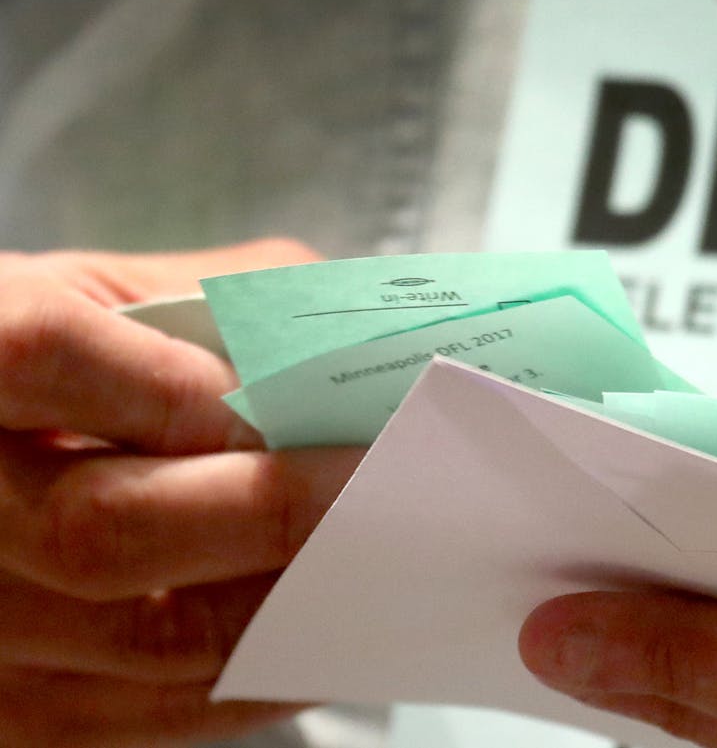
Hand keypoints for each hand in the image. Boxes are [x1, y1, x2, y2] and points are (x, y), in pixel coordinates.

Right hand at [0, 240, 364, 746]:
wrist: (9, 447)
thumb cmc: (89, 356)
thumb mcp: (136, 296)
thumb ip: (237, 311)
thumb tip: (377, 365)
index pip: (39, 357)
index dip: (173, 387)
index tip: (290, 403)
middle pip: (102, 529)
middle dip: (277, 510)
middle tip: (391, 486)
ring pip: (149, 638)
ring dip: (296, 598)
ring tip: (391, 554)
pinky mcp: (21, 706)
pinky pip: (157, 715)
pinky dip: (267, 671)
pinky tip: (332, 623)